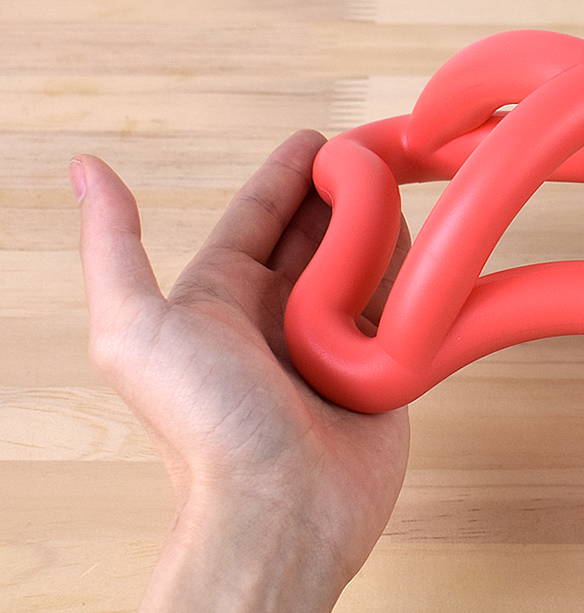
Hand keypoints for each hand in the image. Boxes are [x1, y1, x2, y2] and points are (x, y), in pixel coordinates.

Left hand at [73, 131, 410, 612]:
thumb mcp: (136, 328)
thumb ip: (113, 248)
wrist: (282, 508)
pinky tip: (428, 247)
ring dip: (380, 227)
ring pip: (363, 266)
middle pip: (317, 235)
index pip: (258, 218)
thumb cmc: (206, 427)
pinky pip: (401, 309)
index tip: (320, 140)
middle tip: (375, 155)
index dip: (286, 175)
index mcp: (221, 300)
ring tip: (404, 190)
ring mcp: (331, 344)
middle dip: (342, 192)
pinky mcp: (378, 369)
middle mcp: (276, 317)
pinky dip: (414, 276)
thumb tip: (88, 171)